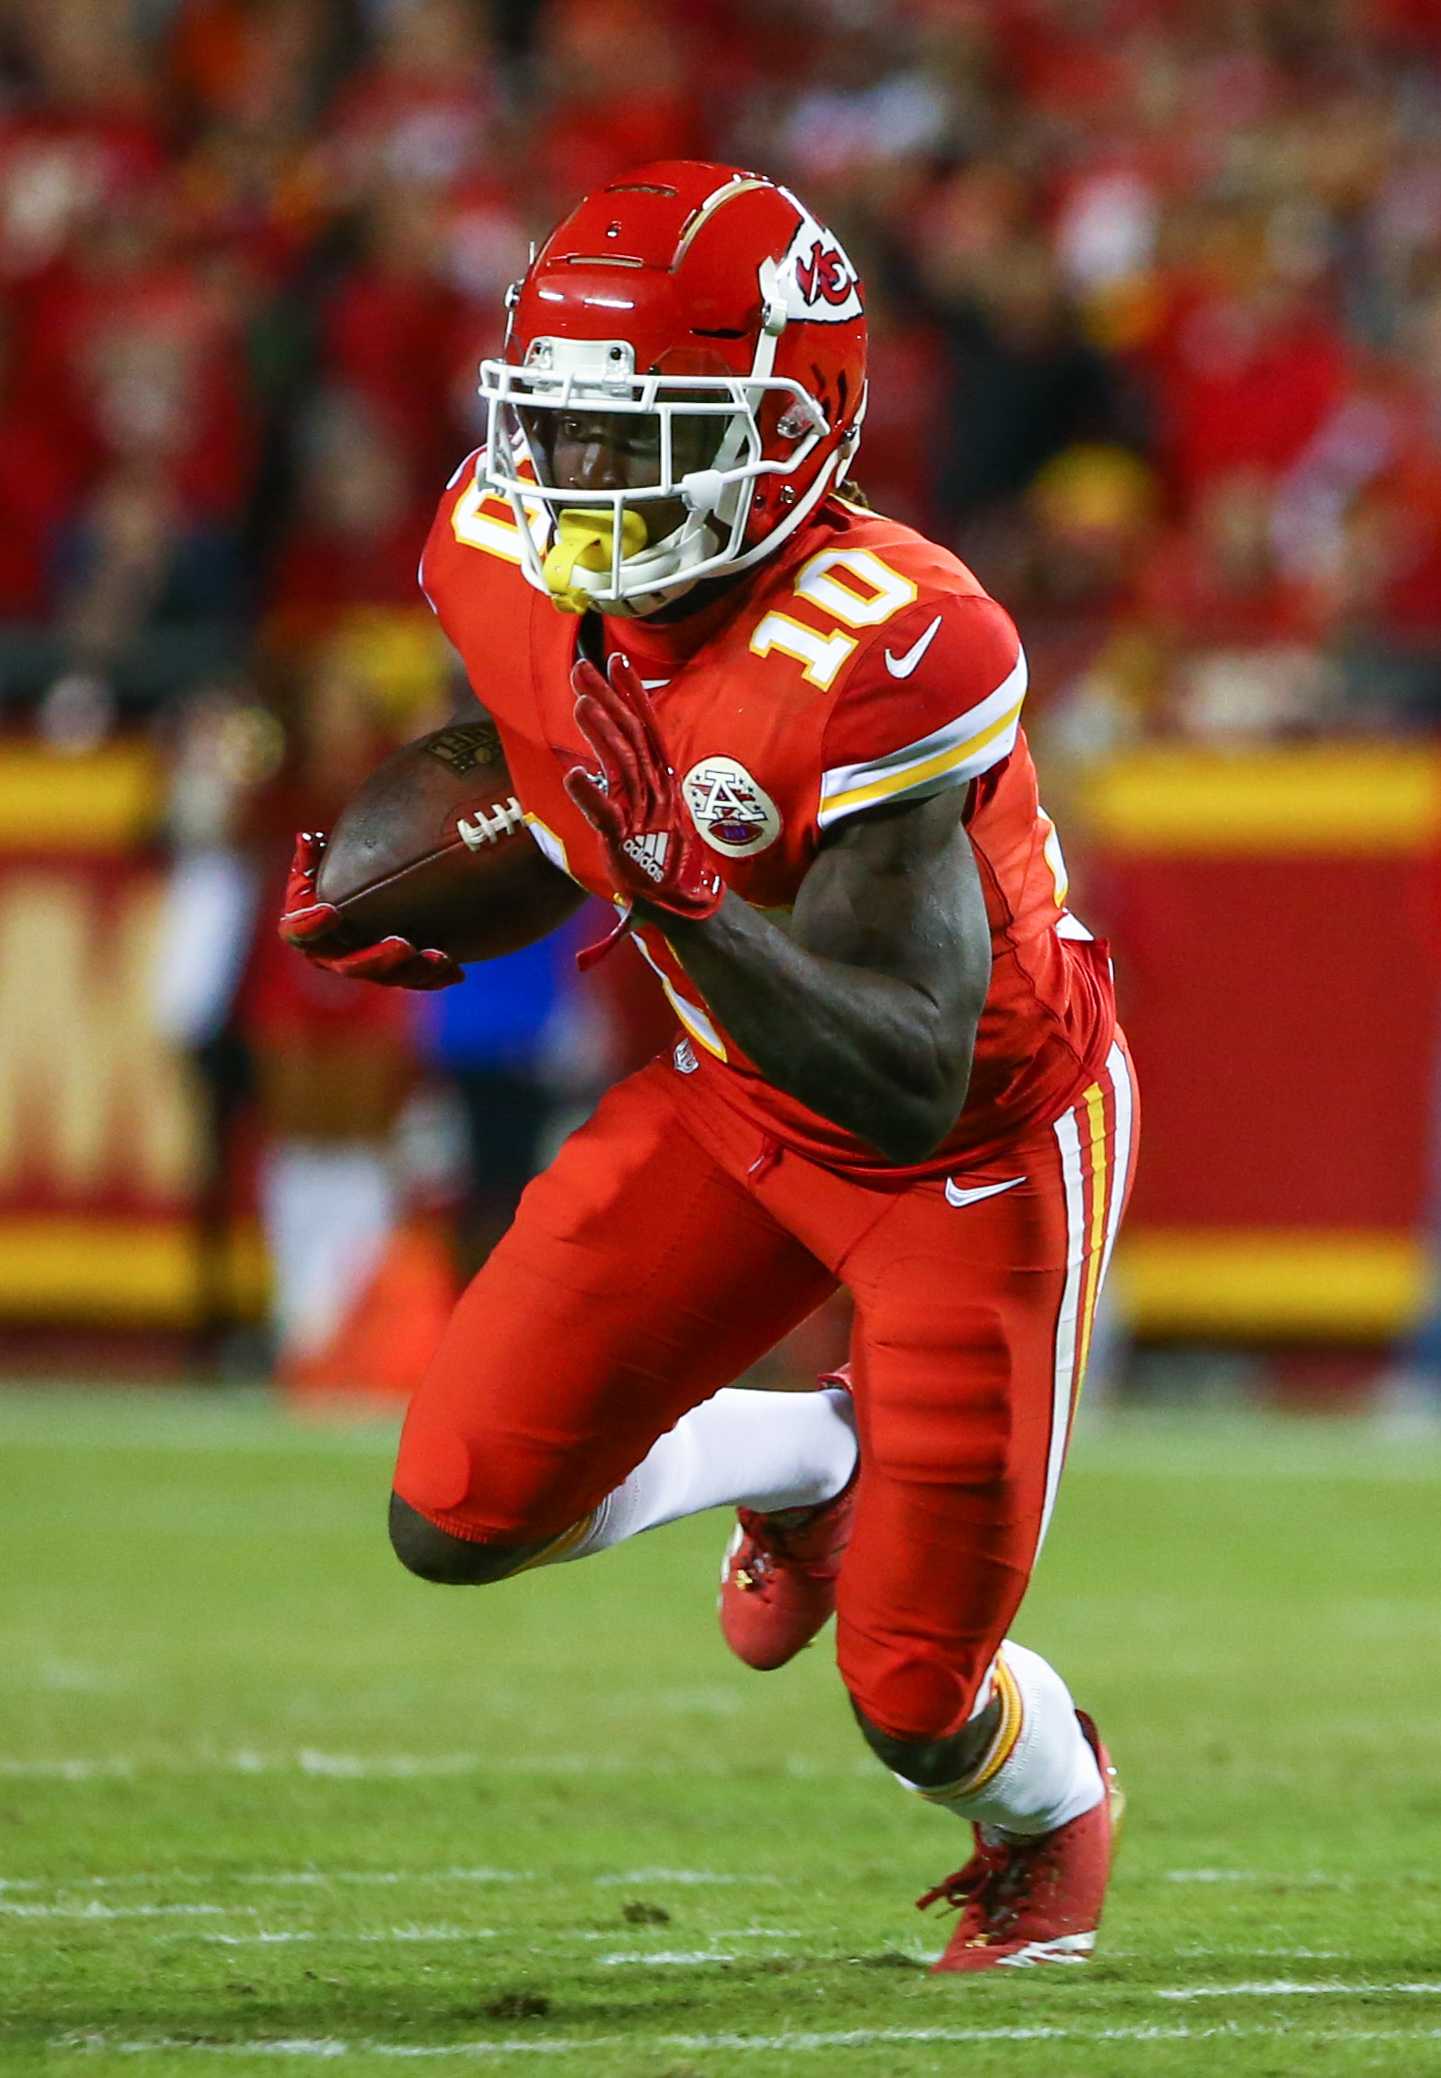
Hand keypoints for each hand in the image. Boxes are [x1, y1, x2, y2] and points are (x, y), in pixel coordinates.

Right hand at [277, 831, 462, 989]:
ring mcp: (367, 965)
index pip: (297, 933)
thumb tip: (308, 840)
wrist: (372, 877)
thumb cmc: (341, 863)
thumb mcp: (329, 852)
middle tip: (405, 945)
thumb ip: (315, 852)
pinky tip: (456, 971)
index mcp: (307, 926)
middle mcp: (334, 953)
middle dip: (378, 958)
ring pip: (387, 978)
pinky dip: (435, 977)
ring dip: (414, 971)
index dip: (310, 926)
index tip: (331, 911)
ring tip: (439, 957)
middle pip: (348, 966)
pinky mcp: (397, 971)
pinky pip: (415, 981)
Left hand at [563, 655, 724, 922]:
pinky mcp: (625, 842)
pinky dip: (591, 796)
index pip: (646, 726)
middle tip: (582, 669)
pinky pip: (607, 816)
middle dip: (607, 699)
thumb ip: (634, 772)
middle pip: (631, 736)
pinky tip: (574, 776)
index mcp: (661, 776)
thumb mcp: (651, 804)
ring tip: (580, 705)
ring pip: (621, 766)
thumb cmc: (661, 851)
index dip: (632, 692)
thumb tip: (615, 743)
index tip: (615, 660)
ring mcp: (641, 814)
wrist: (680, 900)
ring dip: (601, 734)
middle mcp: (654, 788)